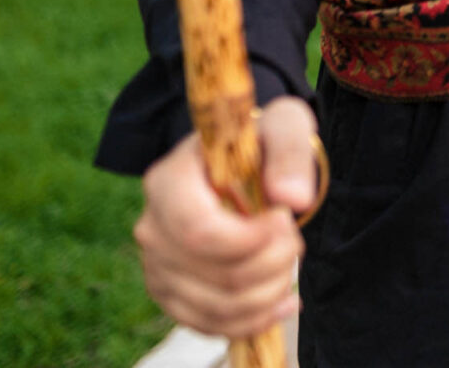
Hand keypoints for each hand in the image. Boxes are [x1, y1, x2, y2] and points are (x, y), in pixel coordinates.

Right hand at [134, 95, 319, 336]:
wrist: (244, 165)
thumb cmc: (261, 142)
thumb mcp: (283, 125)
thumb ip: (290, 152)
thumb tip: (293, 198)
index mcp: (169, 180)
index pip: (198, 231)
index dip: (249, 239)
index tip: (285, 219)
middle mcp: (153, 225)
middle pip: (215, 272)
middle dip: (272, 263)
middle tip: (295, 239)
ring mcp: (157, 264)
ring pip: (217, 305)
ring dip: (269, 291)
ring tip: (290, 262)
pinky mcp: (170, 293)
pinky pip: (210, 324)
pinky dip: (253, 319)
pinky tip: (281, 299)